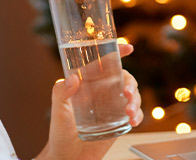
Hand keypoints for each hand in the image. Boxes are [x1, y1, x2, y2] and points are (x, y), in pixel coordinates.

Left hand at [35, 43, 142, 159]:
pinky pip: (135, 114)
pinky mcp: (119, 121)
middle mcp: (102, 92)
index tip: (128, 47)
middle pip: (124, 78)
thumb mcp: (58, 110)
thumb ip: (60, 93)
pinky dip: (138, 115)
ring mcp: (112, 106)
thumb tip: (73, 79)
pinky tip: (133, 120)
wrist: (68, 157)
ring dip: (136, 100)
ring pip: (132, 95)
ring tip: (129, 112)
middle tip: (127, 93)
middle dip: (131, 83)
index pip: (104, 63)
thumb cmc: (60, 132)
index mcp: (89, 83)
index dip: (117, 52)